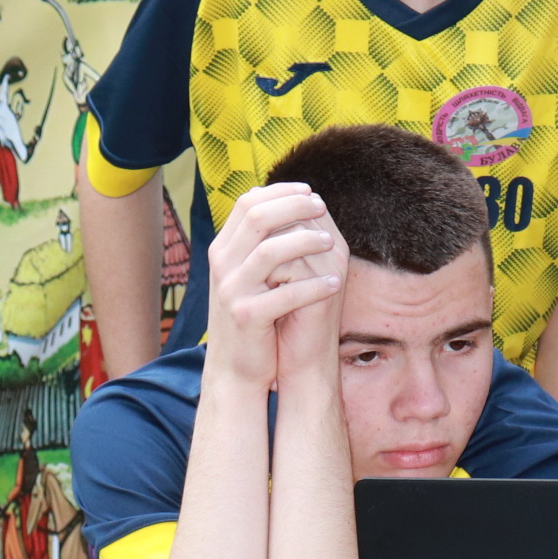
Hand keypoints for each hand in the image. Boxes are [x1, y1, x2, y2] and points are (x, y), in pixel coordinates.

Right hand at [202, 184, 341, 392]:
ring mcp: (231, 290)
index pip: (247, 203)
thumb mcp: (251, 274)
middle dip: (295, 208)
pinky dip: (314, 287)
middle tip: (322, 208)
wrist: (237, 366)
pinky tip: (336, 284)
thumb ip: (263, 241)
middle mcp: (222, 265)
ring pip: (270, 252)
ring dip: (307, 243)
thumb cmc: (254, 315)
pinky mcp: (246, 316)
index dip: (280, 192)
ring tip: (332, 244)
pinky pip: (285, 295)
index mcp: (224, 249)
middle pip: (258, 218)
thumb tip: (291, 201)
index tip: (309, 192)